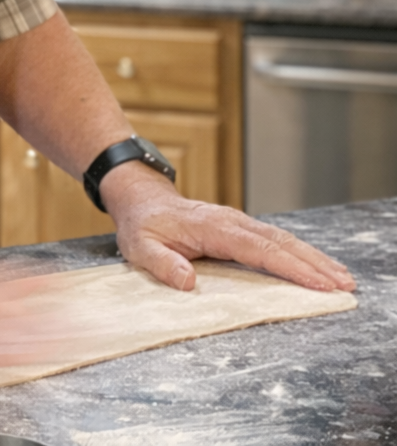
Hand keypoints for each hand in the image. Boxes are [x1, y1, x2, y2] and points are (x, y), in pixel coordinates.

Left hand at [102, 164, 355, 292]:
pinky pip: (275, 240)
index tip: (316, 283)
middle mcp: (231, 221)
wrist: (141, 199)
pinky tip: (316, 266)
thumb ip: (162, 264)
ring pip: (283, 239)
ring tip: (341, 278)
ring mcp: (238, 222)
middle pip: (280, 242)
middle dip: (314, 263)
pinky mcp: (240, 227)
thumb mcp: (141, 247)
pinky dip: (299, 253)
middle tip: (343, 284)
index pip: (258, 249)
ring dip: (313, 258)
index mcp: (211, 227)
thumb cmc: (142, 226)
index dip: (289, 267)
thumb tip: (187, 282)